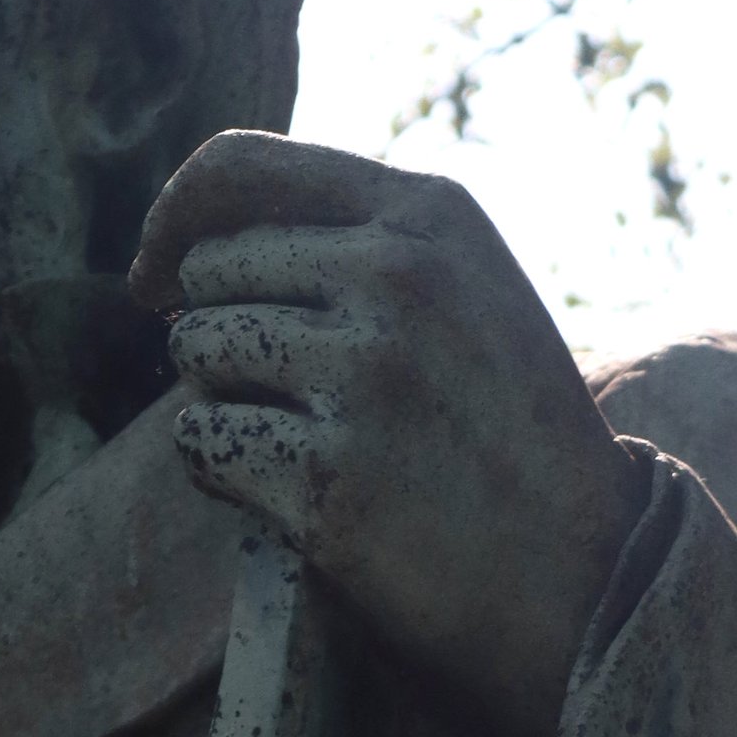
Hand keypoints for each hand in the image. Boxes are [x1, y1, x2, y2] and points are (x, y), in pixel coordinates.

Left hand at [130, 131, 644, 736]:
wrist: (581, 570)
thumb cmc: (503, 429)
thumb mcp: (466, 290)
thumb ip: (357, 241)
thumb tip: (187, 239)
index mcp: (429, 215)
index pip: (241, 166)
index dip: (174, 216)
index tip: (155, 271)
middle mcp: (396, 278)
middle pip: (207, 269)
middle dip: (216, 328)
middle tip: (281, 393)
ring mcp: (362, 376)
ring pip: (194, 352)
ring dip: (217, 400)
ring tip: (294, 438)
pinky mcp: (325, 477)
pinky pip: (198, 442)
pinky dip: (216, 469)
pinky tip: (279, 492)